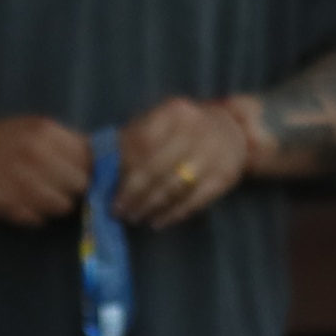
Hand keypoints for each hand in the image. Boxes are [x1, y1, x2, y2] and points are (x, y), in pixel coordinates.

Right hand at [0, 113, 93, 226]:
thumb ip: (65, 143)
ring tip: (40, 196)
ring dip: (57, 205)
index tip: (87, 176)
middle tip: (62, 188)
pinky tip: (22, 203)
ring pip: (64, 205)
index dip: (92, 170)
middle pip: (82, 184)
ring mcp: (23, 182)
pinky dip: (35, 215)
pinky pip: (39, 218)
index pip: (91, 158)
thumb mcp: (33, 129)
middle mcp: (37, 155)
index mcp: (47, 132)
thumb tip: (103, 160)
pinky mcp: (9, 204)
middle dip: (77, 189)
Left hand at [114, 93, 263, 224]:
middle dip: (133, 193)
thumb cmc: (184, 129)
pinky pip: (194, 201)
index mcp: (174, 113)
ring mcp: (213, 154)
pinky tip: (158, 222)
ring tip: (135, 217)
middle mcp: (196, 130)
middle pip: (156, 168)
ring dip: (150, 206)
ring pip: (174, 187)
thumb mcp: (161, 123)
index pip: (142, 144)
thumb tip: (102, 167)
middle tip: (119, 211)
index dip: (123, 170)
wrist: (232, 130)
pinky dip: (173, 214)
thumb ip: (134, 140)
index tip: (107, 189)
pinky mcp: (225, 176)